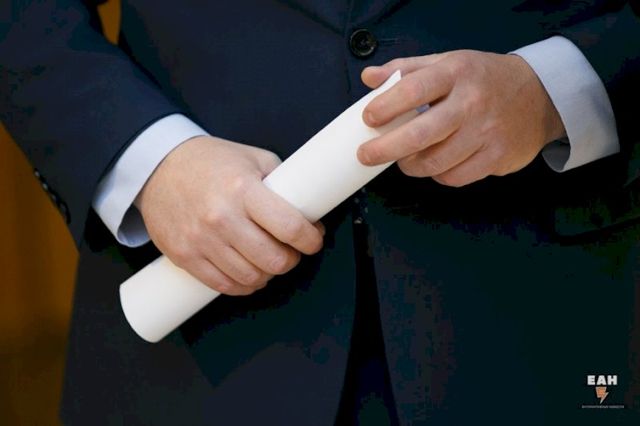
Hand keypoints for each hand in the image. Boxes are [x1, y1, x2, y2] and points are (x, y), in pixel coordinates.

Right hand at [135, 136, 323, 295]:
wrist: (157, 167)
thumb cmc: (210, 162)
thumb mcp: (252, 159)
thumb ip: (281, 183)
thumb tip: (309, 211)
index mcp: (242, 189)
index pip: (289, 227)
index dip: (310, 239)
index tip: (313, 239)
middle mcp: (222, 217)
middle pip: (273, 260)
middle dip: (291, 259)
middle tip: (292, 251)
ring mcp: (201, 240)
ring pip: (251, 278)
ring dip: (268, 274)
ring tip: (269, 261)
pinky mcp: (185, 256)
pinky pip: (223, 286)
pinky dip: (243, 285)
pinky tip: (249, 274)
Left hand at [357, 50, 565, 186]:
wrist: (540, 95)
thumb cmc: (483, 79)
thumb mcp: (448, 63)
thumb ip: (406, 70)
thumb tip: (369, 78)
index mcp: (456, 72)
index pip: (414, 89)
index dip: (386, 106)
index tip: (369, 118)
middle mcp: (472, 102)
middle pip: (421, 134)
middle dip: (386, 149)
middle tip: (366, 155)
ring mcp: (487, 132)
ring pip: (435, 162)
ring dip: (411, 165)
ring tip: (404, 159)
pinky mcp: (497, 157)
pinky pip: (455, 177)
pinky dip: (438, 174)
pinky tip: (436, 164)